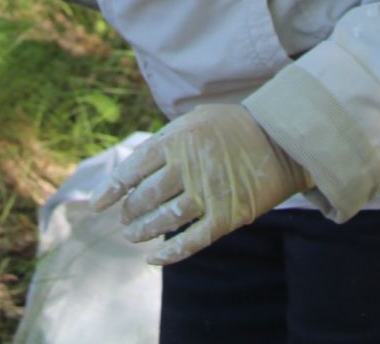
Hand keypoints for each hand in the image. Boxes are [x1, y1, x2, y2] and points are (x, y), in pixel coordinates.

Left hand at [94, 104, 311, 265]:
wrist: (282, 138)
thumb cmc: (234, 126)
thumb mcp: (195, 119)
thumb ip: (166, 140)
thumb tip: (134, 167)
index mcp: (177, 140)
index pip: (132, 169)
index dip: (111, 189)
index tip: (97, 205)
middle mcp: (188, 167)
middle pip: (144, 197)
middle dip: (129, 211)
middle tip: (125, 218)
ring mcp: (208, 193)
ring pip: (163, 220)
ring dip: (143, 231)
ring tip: (133, 235)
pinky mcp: (227, 216)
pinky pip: (191, 241)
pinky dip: (169, 253)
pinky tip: (153, 259)